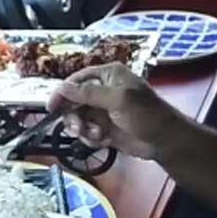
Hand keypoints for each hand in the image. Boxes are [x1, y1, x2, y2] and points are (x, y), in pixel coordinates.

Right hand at [47, 63, 181, 159]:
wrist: (165, 141)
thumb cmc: (147, 114)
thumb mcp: (117, 100)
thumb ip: (88, 93)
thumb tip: (62, 87)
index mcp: (107, 76)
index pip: (76, 80)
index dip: (62, 93)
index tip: (51, 107)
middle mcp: (103, 91)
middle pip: (73, 102)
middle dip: (74, 117)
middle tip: (78, 128)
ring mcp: (103, 111)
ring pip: (78, 119)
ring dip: (84, 130)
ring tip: (98, 135)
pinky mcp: (104, 129)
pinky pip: (87, 133)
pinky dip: (92, 139)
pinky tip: (104, 141)